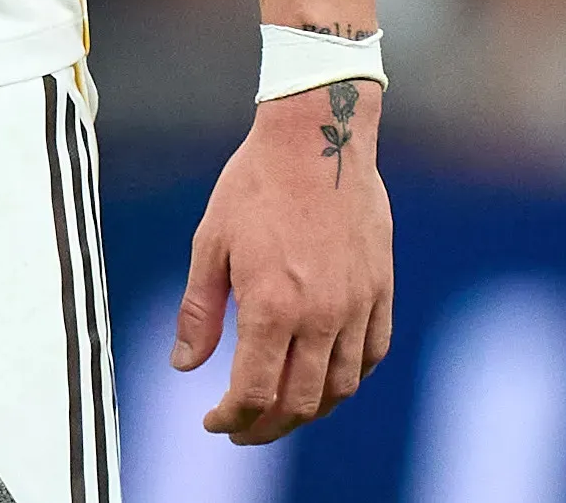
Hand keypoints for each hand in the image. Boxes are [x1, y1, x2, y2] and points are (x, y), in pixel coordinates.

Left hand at [171, 88, 394, 443]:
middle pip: (299, 403)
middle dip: (267, 427)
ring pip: (340, 387)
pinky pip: (372, 353)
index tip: (215, 422)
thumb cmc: (255, 183)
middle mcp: (320, 315)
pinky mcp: (381, 288)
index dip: (231, 419)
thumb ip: (199, 312)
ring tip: (283, 410)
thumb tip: (184, 367)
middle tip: (243, 429)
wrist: (318, 135)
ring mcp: (357, 304)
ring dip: (309, 410)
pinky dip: (350, 378)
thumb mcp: (211, 242)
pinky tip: (326, 377)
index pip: (254, 393)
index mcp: (271, 307)